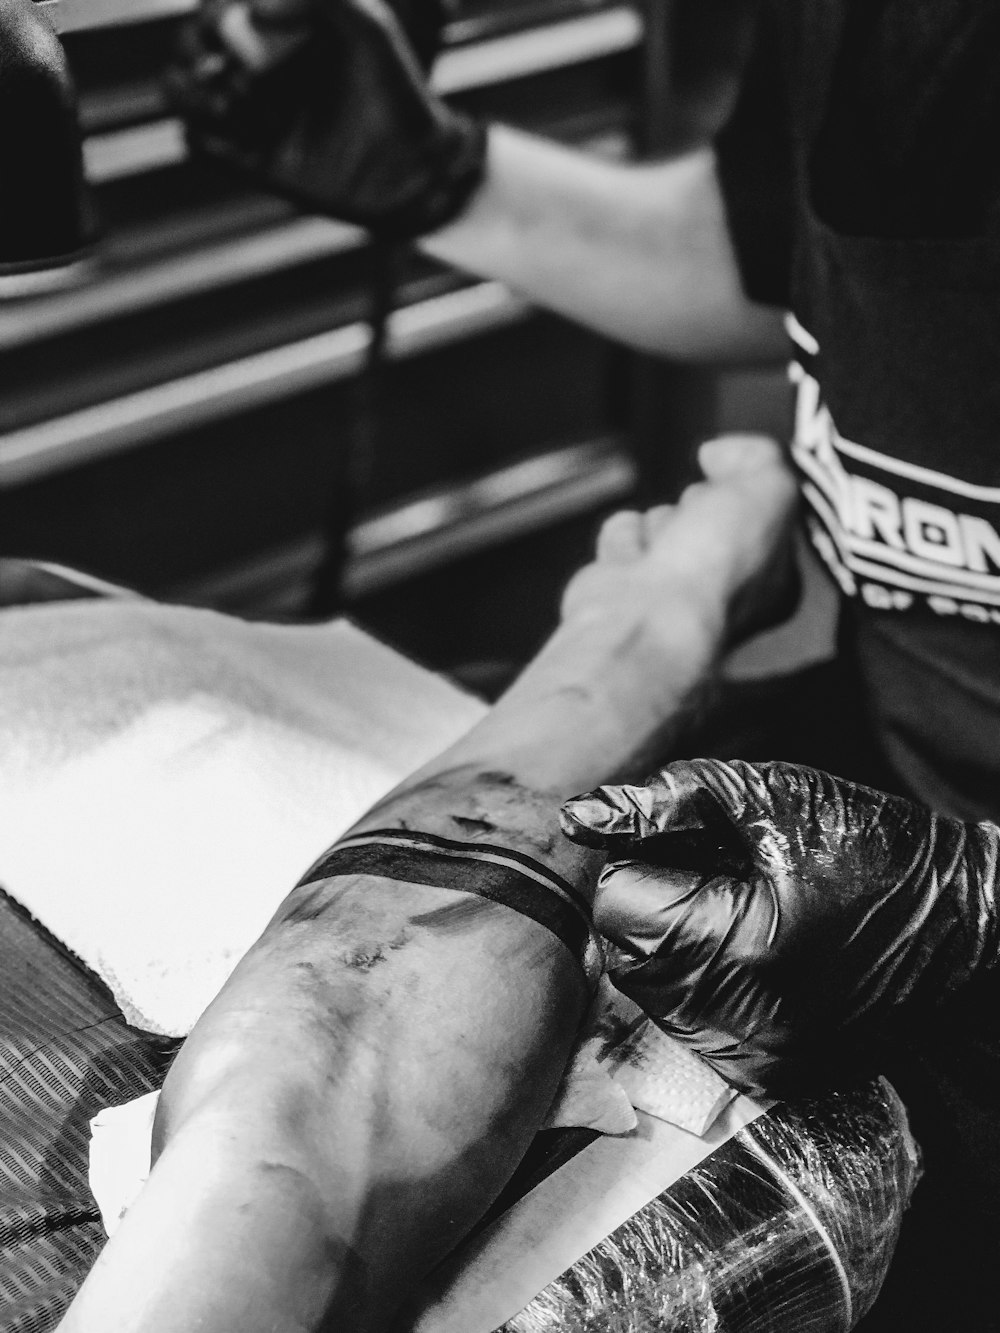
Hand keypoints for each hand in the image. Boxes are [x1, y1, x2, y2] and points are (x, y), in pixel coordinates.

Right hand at [166, 0, 485, 237]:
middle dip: (190, 48)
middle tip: (211, 55)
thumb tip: (257, 9)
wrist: (415, 164)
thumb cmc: (399, 90)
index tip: (223, 21)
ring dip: (185, 89)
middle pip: (194, 54)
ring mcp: (258, 123)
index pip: (221, 18)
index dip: (210, 15)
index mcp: (283, 41)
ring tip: (219, 92)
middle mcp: (263, 79)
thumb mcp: (369, 26)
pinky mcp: (258, 165)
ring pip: (189, 99)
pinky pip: (205, 149)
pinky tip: (223, 124)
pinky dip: (198, 134)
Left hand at [560, 758, 999, 1094]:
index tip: (701, 846)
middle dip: (654, 899)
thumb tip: (577, 816)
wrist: (959, 922)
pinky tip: (754, 950)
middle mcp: (737, 1024)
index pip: (616, 902)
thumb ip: (663, 803)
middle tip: (725, 875)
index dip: (646, 858)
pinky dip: (698, 978)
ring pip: (646, 987)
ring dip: (671, 939)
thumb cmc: (869, 846)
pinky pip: (684, 1019)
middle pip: (622, 949)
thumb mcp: (767, 798)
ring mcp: (751, 1060)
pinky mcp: (763, 1075)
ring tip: (744, 909)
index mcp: (738, 949)